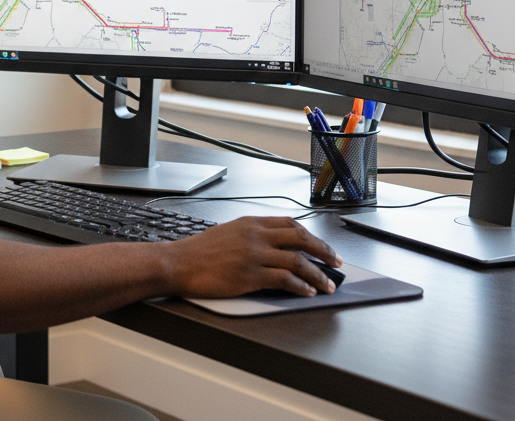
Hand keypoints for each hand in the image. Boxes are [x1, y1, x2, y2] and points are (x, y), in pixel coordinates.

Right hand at [163, 216, 342, 297]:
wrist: (179, 262)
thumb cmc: (199, 251)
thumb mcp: (228, 232)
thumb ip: (251, 235)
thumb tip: (273, 246)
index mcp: (251, 222)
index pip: (290, 224)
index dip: (311, 236)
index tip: (323, 246)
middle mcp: (255, 235)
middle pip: (300, 238)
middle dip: (323, 251)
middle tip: (336, 262)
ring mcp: (254, 255)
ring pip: (297, 261)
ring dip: (317, 274)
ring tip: (327, 284)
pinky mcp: (250, 275)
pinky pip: (284, 280)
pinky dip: (300, 286)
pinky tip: (307, 292)